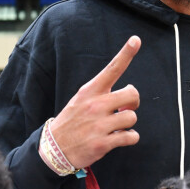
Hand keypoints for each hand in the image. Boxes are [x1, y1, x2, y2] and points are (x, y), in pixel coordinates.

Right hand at [50, 36, 141, 168]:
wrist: (54, 149)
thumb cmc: (74, 121)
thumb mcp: (82, 100)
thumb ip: (104, 95)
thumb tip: (129, 96)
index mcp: (90, 91)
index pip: (111, 69)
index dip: (126, 54)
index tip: (136, 39)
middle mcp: (95, 104)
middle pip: (132, 94)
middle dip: (133, 103)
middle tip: (125, 109)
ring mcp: (99, 124)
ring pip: (132, 117)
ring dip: (128, 124)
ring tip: (116, 126)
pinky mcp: (103, 143)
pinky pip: (131, 136)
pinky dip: (130, 138)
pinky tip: (119, 138)